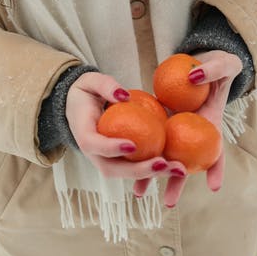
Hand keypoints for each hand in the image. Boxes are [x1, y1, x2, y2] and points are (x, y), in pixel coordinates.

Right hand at [66, 72, 187, 191]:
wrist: (79, 107)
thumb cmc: (87, 92)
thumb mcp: (91, 81)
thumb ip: (105, 85)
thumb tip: (124, 95)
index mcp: (83, 133)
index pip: (94, 144)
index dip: (111, 148)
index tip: (132, 145)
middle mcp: (93, 153)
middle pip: (112, 169)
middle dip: (138, 170)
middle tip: (162, 164)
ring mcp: (106, 160)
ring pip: (126, 174)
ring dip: (152, 174)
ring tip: (177, 169)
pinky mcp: (119, 161)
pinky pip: (136, 168)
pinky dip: (156, 169)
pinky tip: (177, 165)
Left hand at [133, 50, 242, 206]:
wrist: (198, 65)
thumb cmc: (216, 65)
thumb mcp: (223, 63)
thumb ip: (212, 69)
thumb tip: (193, 77)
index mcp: (211, 125)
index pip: (216, 150)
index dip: (216, 167)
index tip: (214, 187)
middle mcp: (192, 134)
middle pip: (185, 162)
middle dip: (176, 182)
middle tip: (169, 203)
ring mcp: (175, 130)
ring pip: (163, 156)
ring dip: (151, 174)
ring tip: (139, 193)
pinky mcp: (159, 123)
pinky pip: (148, 139)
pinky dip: (138, 151)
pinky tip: (123, 161)